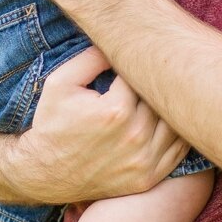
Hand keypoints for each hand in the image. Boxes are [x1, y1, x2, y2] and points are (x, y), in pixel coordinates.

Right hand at [17, 47, 190, 200]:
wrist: (43, 173)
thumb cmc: (52, 124)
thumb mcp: (60, 82)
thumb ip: (91, 57)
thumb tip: (119, 43)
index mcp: (115, 110)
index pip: (143, 77)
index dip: (137, 69)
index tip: (130, 67)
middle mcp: (135, 137)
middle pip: (161, 98)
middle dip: (153, 87)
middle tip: (147, 80)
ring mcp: (144, 161)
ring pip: (175, 123)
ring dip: (168, 109)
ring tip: (156, 99)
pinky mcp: (148, 178)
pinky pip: (178, 151)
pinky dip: (177, 134)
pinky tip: (165, 122)